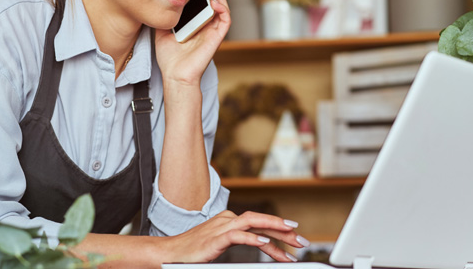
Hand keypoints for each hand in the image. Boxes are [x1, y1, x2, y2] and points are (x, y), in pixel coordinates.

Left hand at [155, 0, 230, 85]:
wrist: (175, 75)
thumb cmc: (170, 57)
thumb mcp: (162, 30)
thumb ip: (164, 16)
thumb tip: (158, 0)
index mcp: (195, 22)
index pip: (201, 0)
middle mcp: (206, 24)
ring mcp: (213, 30)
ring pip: (221, 6)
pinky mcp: (218, 37)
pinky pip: (226, 19)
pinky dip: (222, 7)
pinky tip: (213, 0)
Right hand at [160, 210, 306, 262]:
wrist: (170, 254)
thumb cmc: (194, 251)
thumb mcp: (220, 245)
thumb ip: (239, 241)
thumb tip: (262, 245)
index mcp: (230, 221)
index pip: (260, 223)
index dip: (280, 229)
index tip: (296, 238)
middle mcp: (228, 220)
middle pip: (261, 221)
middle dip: (284, 229)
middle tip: (302, 240)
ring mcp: (222, 227)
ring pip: (254, 223)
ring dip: (275, 230)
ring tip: (292, 237)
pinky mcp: (215, 238)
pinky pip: (238, 236)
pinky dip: (253, 239)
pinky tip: (265, 244)